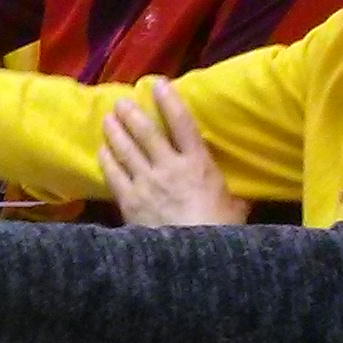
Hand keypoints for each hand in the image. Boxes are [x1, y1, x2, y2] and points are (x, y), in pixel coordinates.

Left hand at [98, 80, 246, 226]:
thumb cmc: (220, 232)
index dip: (169, 100)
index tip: (157, 83)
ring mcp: (146, 183)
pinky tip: (101, 150)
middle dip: (131, 114)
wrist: (192, 259)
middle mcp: (169, 167)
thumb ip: (232, 192)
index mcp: (198, 164)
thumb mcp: (235, 206)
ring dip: (115, 131)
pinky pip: (114, 174)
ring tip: (107, 119)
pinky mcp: (129, 201)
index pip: (182, 123)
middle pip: (146, 132)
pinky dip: (106, 159)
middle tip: (121, 102)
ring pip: (126, 149)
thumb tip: (241, 190)